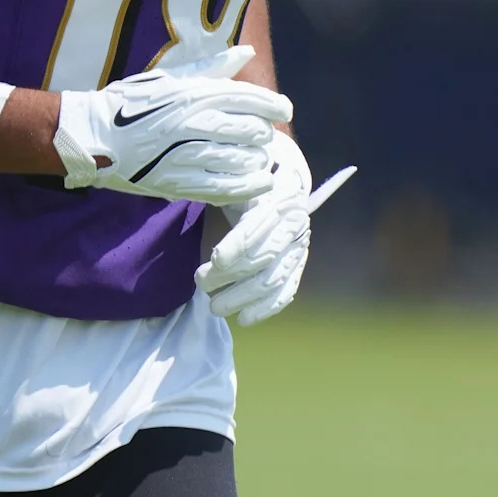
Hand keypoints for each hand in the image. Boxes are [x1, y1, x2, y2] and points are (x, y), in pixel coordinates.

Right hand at [54, 45, 291, 206]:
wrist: (95, 136)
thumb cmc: (133, 102)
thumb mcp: (171, 77)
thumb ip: (212, 67)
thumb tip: (247, 52)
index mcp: (193, 93)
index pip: (247, 98)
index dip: (273, 105)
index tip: (284, 109)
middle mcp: (194, 123)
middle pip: (250, 131)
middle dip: (262, 133)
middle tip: (259, 135)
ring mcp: (186, 155)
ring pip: (241, 160)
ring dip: (256, 160)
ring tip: (256, 157)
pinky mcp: (179, 183)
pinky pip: (224, 189)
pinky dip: (248, 187)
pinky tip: (259, 183)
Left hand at [195, 135, 355, 324]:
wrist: (279, 179)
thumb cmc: (248, 179)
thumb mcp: (236, 178)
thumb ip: (224, 189)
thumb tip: (198, 195)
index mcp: (280, 196)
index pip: (259, 226)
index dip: (237, 245)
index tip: (215, 260)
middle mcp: (295, 223)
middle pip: (264, 257)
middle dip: (232, 276)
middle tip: (201, 284)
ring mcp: (299, 245)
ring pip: (274, 278)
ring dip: (244, 297)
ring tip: (215, 308)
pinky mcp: (298, 263)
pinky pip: (287, 290)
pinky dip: (267, 307)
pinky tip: (245, 318)